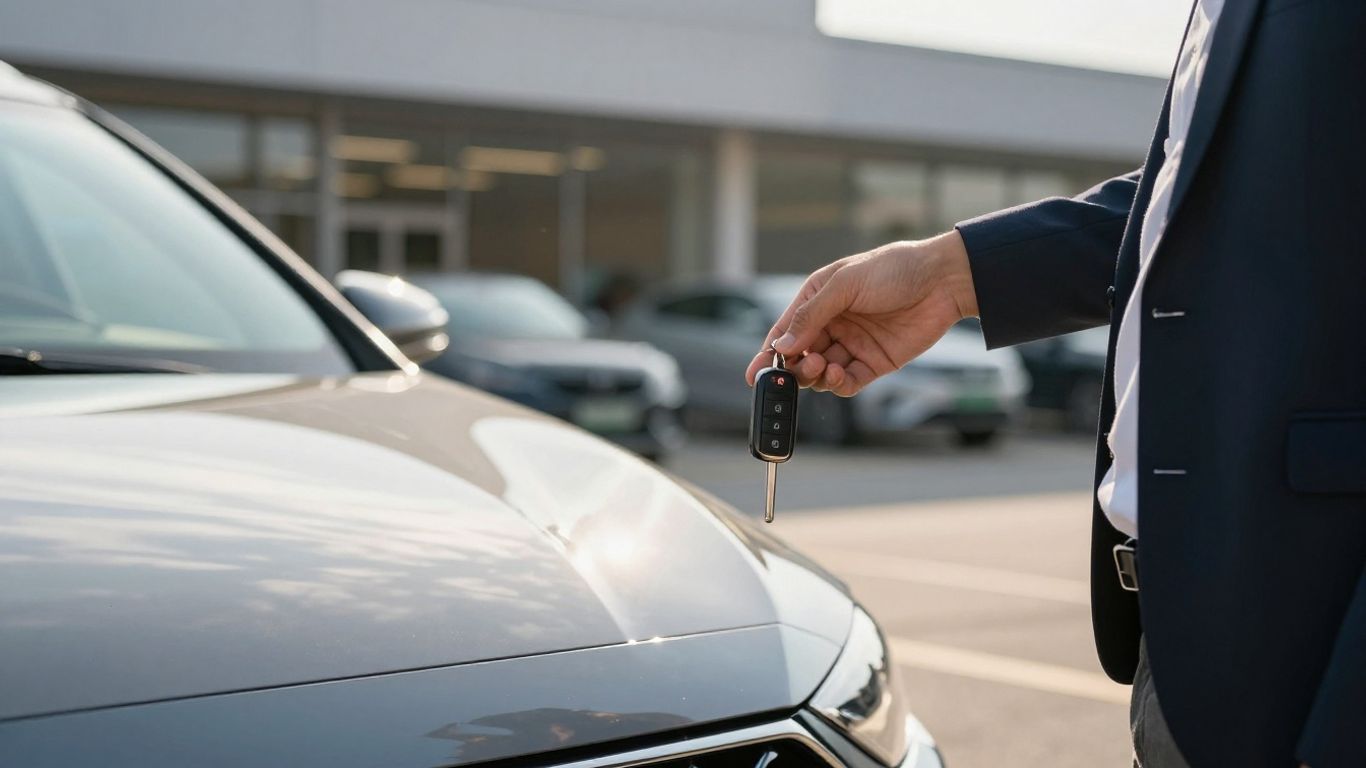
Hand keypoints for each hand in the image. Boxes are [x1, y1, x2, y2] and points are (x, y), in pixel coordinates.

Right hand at [744, 231, 977, 396]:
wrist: (943, 280)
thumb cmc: (895, 269)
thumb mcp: (845, 284)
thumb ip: (811, 316)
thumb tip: (782, 346)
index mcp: (819, 299)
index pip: (786, 331)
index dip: (769, 353)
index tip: (755, 375)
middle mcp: (833, 323)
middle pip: (801, 356)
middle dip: (795, 367)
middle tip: (802, 366)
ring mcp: (854, 344)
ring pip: (822, 372)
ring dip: (816, 375)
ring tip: (824, 367)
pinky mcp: (875, 362)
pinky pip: (848, 382)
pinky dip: (839, 384)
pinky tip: (839, 376)